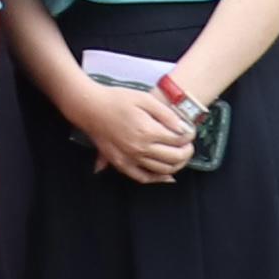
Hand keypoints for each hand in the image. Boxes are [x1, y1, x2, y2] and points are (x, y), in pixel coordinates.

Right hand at [82, 83, 200, 183]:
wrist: (88, 106)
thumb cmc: (116, 99)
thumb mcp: (144, 98)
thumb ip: (166, 114)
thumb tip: (183, 129)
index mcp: (147, 131)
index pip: (179, 140)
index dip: (189, 136)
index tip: (190, 131)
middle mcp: (141, 148)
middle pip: (174, 157)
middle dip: (187, 152)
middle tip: (188, 145)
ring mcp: (130, 158)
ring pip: (163, 170)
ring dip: (177, 165)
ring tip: (180, 156)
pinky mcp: (120, 163)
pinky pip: (143, 177)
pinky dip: (157, 179)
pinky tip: (166, 176)